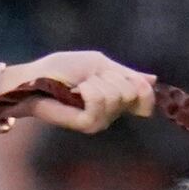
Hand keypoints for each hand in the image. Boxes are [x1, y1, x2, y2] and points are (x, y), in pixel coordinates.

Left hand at [17, 50, 154, 133]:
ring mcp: (101, 121)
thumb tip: (154, 80)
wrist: (35, 78)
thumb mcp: (99, 64)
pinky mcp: (87, 125)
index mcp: (116, 98)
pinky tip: (75, 92)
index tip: (128, 77)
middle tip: (89, 79)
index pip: (145, 101)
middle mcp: (112, 113)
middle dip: (111, 77)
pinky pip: (101, 102)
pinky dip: (88, 90)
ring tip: (79, 86)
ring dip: (96, 82)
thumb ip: (126, 73)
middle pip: (133, 93)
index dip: (143, 88)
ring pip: (117, 96)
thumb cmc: (61, 70)